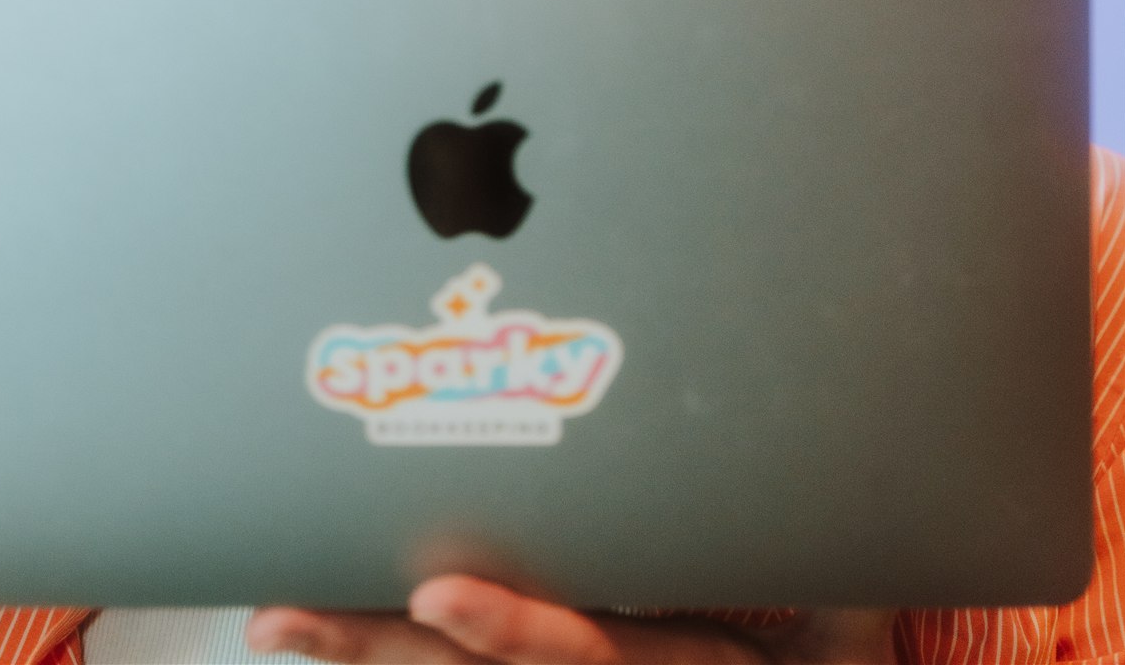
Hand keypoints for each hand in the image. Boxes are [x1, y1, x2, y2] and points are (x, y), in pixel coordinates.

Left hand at [246, 576, 896, 664]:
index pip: (585, 648)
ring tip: (275, 611)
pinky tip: (317, 615)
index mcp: (678, 663)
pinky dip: (385, 647)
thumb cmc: (827, 658)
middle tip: (284, 612)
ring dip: (358, 643)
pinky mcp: (557, 663)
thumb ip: (834, 573)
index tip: (440, 591)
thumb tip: (842, 479)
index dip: (512, 625)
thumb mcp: (850, 632)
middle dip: (378, 641)